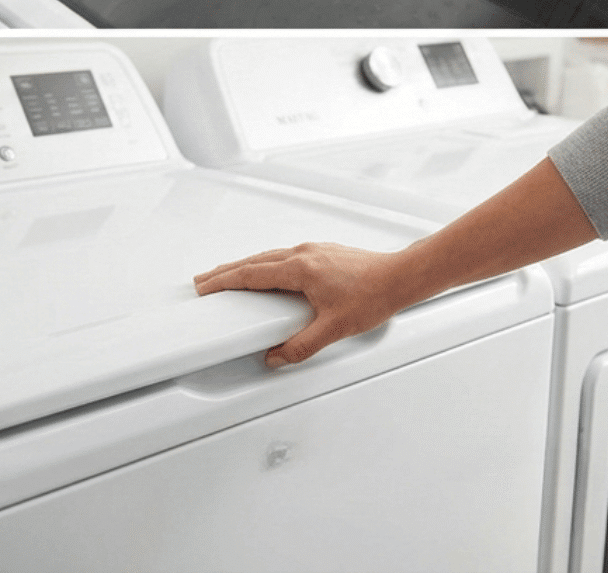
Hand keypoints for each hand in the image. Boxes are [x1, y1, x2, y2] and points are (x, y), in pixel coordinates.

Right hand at [194, 241, 413, 367]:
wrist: (402, 276)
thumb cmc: (375, 295)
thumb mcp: (335, 328)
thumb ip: (301, 346)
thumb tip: (277, 356)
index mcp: (299, 269)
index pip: (250, 275)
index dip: (224, 281)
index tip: (206, 286)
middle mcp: (302, 254)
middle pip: (253, 262)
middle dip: (225, 271)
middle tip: (205, 280)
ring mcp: (313, 250)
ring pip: (268, 256)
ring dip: (244, 266)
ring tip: (230, 275)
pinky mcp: (323, 252)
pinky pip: (283, 254)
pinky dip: (265, 262)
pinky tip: (268, 270)